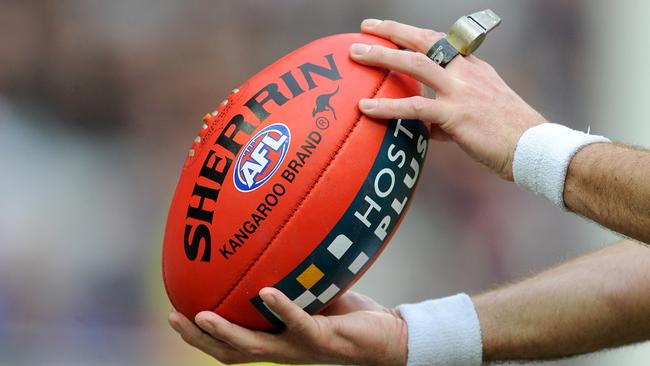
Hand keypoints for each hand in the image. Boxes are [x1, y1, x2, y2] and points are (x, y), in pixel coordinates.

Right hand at [168, 288, 406, 364]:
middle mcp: (282, 349)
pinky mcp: (323, 339)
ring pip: (254, 347)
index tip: (176, 312)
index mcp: (275, 340)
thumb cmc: (348, 315)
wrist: (388, 337)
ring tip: (203, 315)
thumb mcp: (313, 293)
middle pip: (230, 353)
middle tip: (174, 317)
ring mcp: (300, 347)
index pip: (230, 345)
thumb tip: (270, 242)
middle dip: (199, 339)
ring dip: (226, 332)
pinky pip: (298, 324)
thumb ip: (291, 279)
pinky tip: (265, 291)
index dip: (200, 336)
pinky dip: (281, 307)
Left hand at [350, 19, 545, 179]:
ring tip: (355, 54)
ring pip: (415, 64)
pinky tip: (365, 108)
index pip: (439, 42)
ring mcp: (461, 91)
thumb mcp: (480, 115)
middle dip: (392, 32)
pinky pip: (415, 106)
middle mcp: (466, 72)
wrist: (534, 149)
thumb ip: (448, 115)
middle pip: (424, 40)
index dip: (412, 33)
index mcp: (474, 68)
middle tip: (365, 29)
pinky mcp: (456, 114)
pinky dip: (387, 106)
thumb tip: (426, 127)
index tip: (390, 29)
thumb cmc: (508, 136)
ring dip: (382, 56)